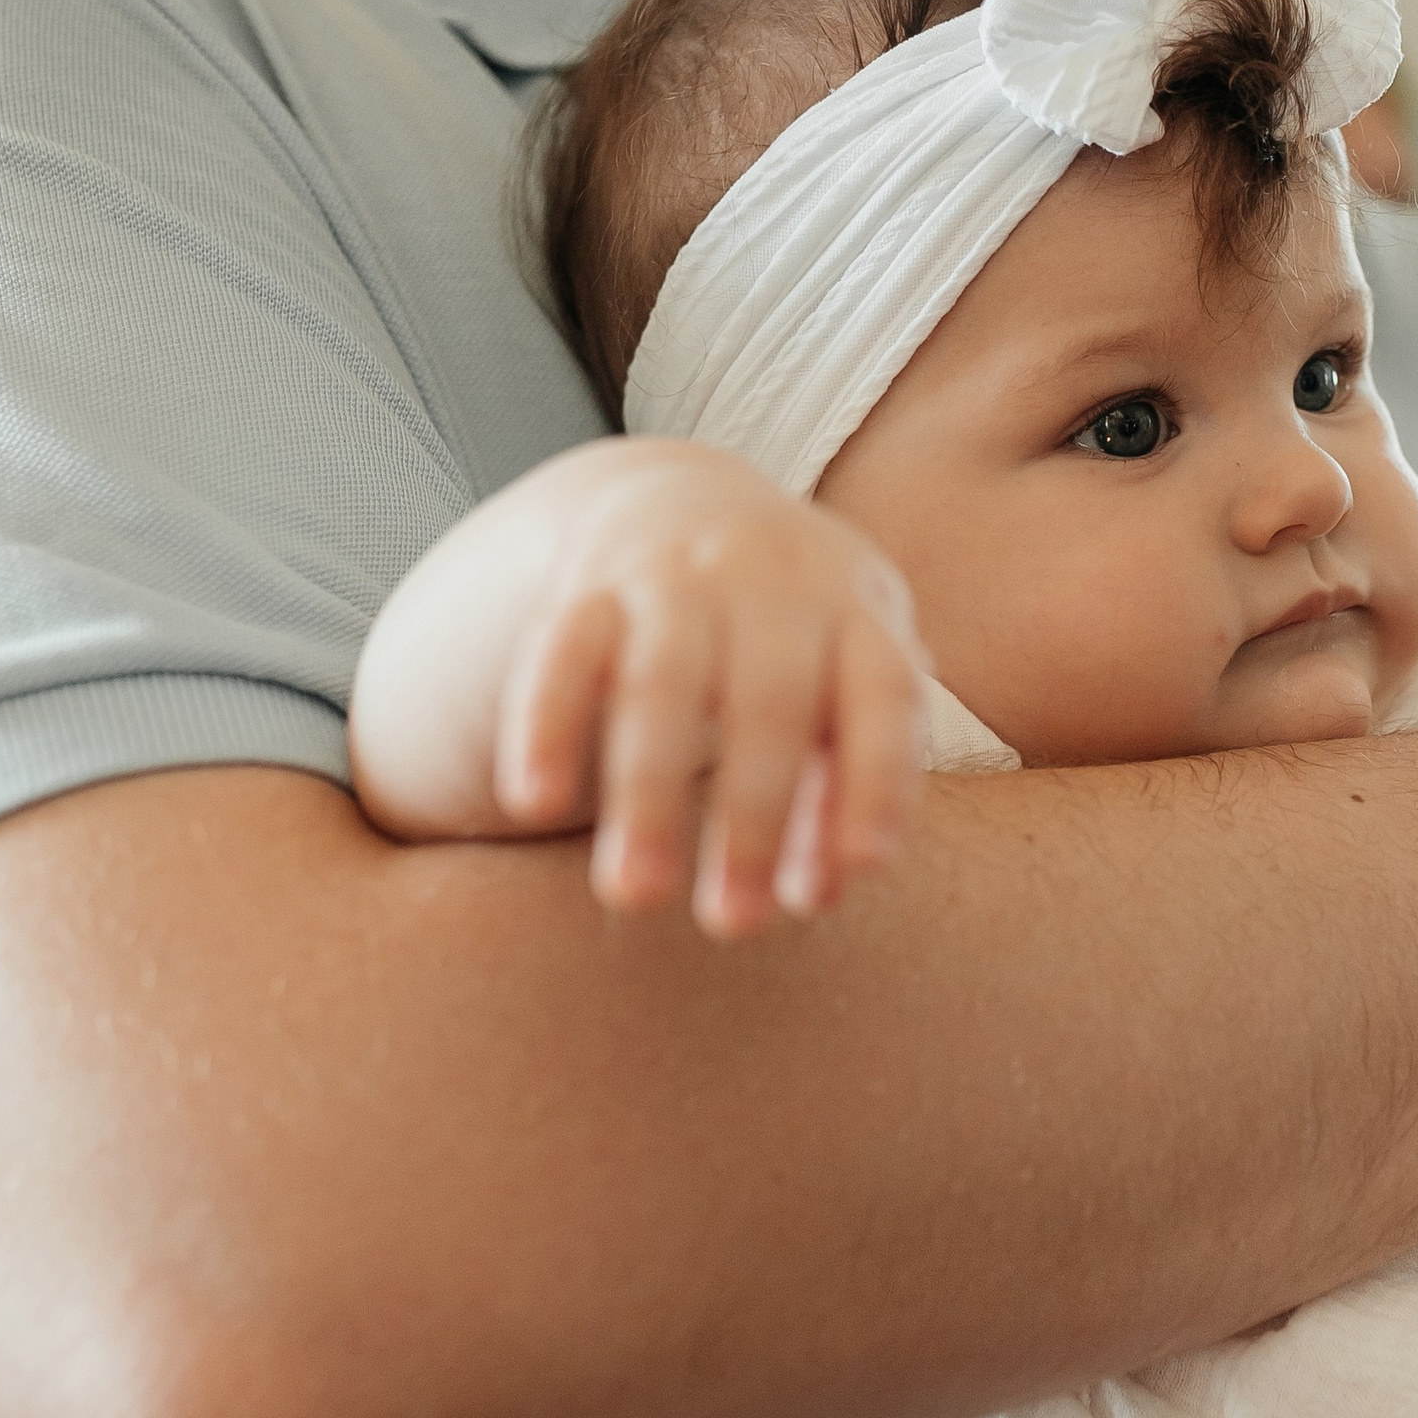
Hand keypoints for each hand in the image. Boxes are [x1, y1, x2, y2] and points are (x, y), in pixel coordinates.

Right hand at [493, 438, 928, 935]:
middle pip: (768, 698)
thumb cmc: (793, 633)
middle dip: (753, 816)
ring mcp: (674, 575)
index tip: (864, 870)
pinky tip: (534, 804)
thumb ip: (848, 781)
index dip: (878, 779)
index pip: (882, 693)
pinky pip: (559, 650)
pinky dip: (543, 723)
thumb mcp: (844, 680)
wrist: (681, 493)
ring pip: (660, 681)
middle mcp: (769, 580)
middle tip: (734, 924)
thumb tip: (825, 892)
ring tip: (634, 896)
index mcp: (855, 606)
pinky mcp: (587, 585)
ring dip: (648, 792)